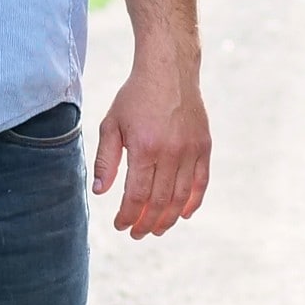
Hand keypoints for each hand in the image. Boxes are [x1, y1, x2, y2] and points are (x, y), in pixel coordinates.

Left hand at [94, 49, 211, 237]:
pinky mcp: (204, 146)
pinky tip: (184, 214)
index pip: (136, 195)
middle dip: (146, 223)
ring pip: (182, 197)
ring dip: (169, 219)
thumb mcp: (111, 124)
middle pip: (160, 201)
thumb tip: (100, 191)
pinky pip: (201, 182)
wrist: (169, 70)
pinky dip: (194, 202)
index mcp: (144, 148)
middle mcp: (171, 152)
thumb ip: (105, 160)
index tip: (120, 226)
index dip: (128, 216)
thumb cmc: (135, 97)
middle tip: (137, 234)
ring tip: (156, 229)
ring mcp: (191, 150)